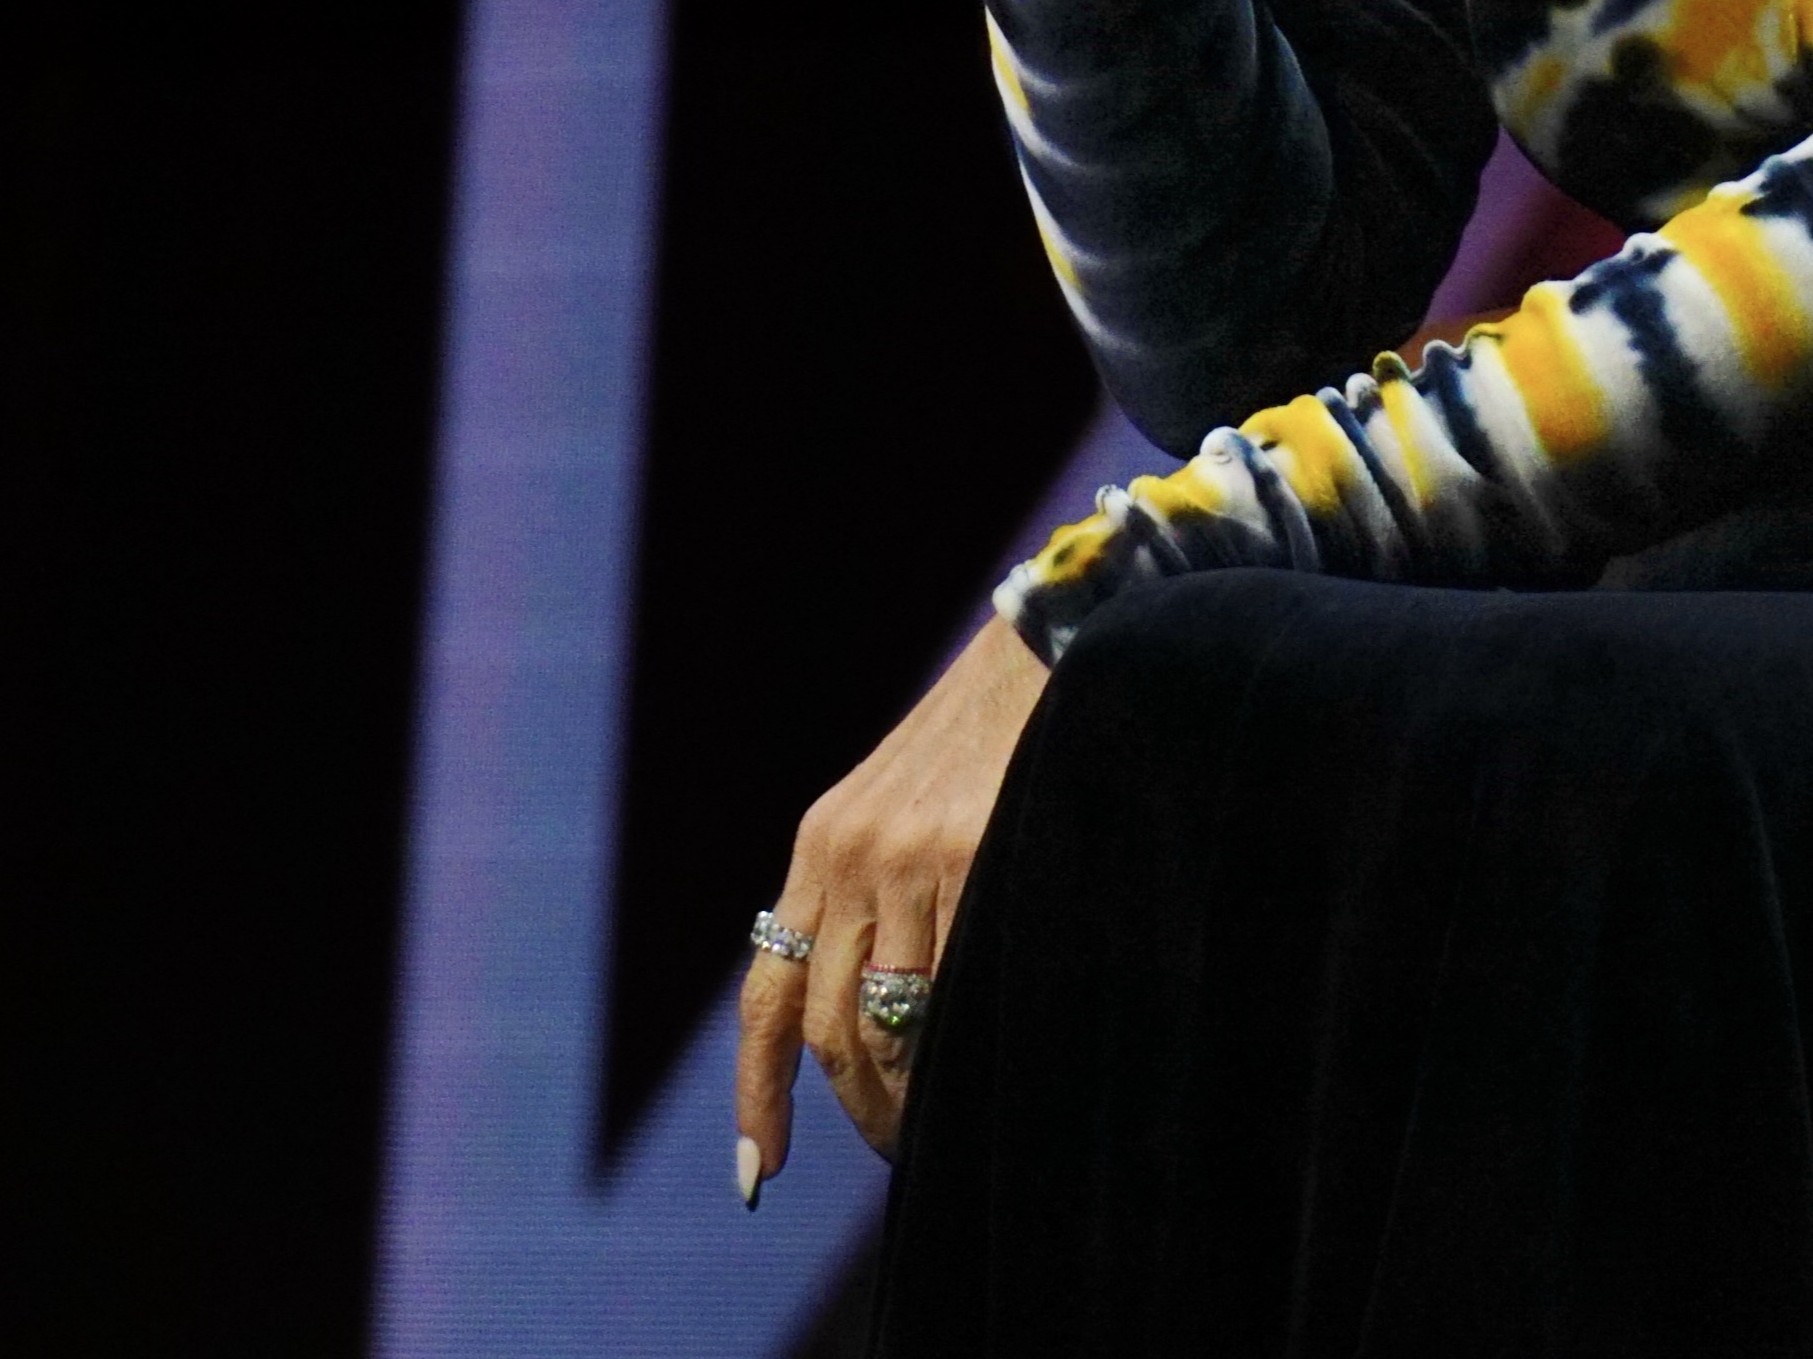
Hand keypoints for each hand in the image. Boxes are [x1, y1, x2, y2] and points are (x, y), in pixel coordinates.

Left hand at [731, 614, 1047, 1188]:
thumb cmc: (993, 732)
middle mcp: (848, 856)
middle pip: (831, 1025)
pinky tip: (991, 1055)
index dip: (761, 1096)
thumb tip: (888, 1014)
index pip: (770, 998)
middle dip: (859, 1107)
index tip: (760, 1176)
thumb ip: (882, 889)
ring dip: (914, 1088)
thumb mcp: (904, 804)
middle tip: (900, 1152)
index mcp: (822, 847)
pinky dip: (968, 1029)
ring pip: (893, 1014)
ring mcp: (907, 855)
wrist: (1052, 636)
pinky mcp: (969, 845)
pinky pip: (958, 971)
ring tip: (946, 1123)